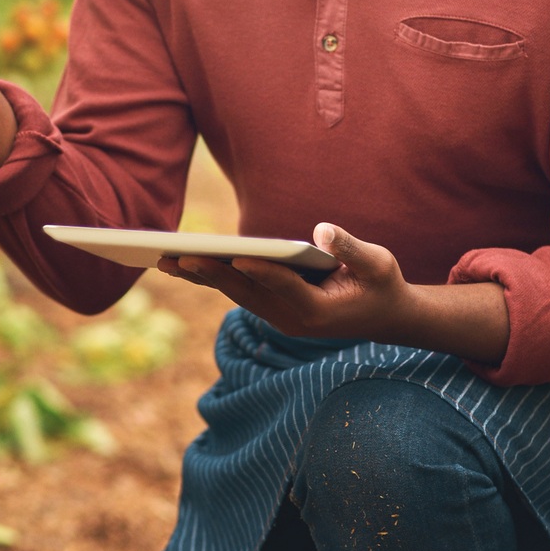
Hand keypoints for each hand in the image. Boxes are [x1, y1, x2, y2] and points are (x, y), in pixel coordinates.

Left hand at [158, 222, 510, 363]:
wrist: (386, 317)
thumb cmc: (383, 284)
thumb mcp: (378, 263)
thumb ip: (351, 247)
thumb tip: (322, 230)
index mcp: (320, 311)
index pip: (286, 288)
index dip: (262, 271)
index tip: (237, 256)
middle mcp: (293, 321)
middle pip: (247, 294)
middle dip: (212, 273)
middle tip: (177, 255)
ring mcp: (281, 319)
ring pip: (235, 295)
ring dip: (201, 277)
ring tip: (164, 259)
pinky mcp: (273, 311)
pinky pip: (238, 293)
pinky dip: (211, 277)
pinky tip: (183, 263)